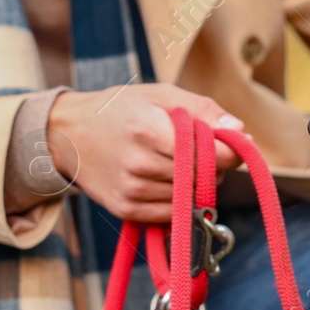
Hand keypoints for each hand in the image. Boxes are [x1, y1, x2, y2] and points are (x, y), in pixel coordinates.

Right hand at [45, 83, 247, 222]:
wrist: (68, 134)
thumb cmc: (120, 109)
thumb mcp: (161, 95)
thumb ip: (204, 110)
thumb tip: (240, 131)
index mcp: (152, 131)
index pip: (213, 155)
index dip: (229, 150)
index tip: (227, 142)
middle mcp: (141, 165)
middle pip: (204, 178)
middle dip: (212, 166)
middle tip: (196, 149)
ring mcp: (133, 191)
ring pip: (191, 198)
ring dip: (195, 184)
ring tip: (175, 162)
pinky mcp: (126, 210)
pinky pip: (172, 214)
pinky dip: (178, 200)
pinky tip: (164, 179)